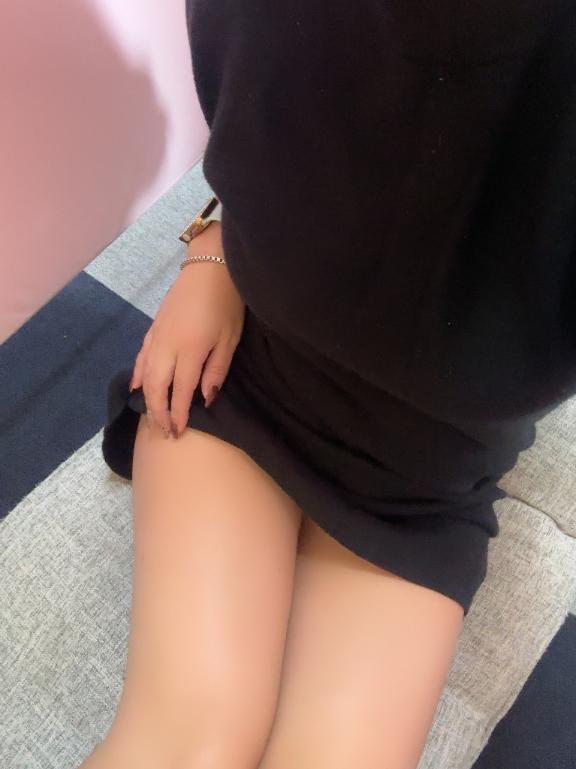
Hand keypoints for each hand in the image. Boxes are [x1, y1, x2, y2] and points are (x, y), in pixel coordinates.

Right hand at [129, 224, 245, 437]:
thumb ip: (216, 370)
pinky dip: (138, 373)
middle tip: (163, 431)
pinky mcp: (154, 327)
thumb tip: (205, 398)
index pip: (179, 391)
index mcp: (189, 351)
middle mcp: (167, 346)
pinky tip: (138, 386)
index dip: (177, 414)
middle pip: (156, 387)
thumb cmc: (227, 303)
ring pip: (145, 373)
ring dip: (147, 397)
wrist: (210, 265)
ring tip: (151, 415)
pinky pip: (142, 356)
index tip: (177, 432)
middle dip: (158, 412)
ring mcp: (157, 336)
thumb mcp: (230, 339)